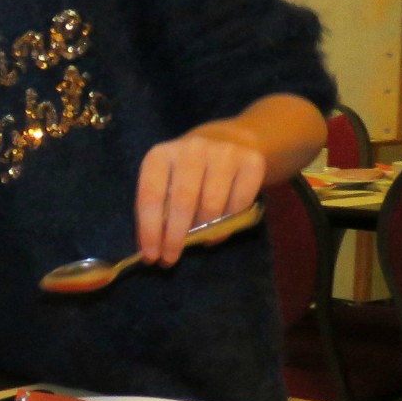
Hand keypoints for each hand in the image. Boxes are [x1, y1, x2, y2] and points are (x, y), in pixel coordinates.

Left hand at [135, 120, 266, 265]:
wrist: (230, 141)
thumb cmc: (187, 173)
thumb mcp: (165, 183)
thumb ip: (158, 211)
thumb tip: (153, 250)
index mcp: (161, 155)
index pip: (151, 195)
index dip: (150, 229)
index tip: (151, 255)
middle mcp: (192, 149)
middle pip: (182, 201)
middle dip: (175, 237)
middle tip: (170, 259)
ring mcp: (223, 153)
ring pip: (212, 205)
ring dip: (204, 230)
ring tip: (199, 240)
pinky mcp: (251, 161)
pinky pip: (240, 203)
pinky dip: (229, 223)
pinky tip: (221, 229)